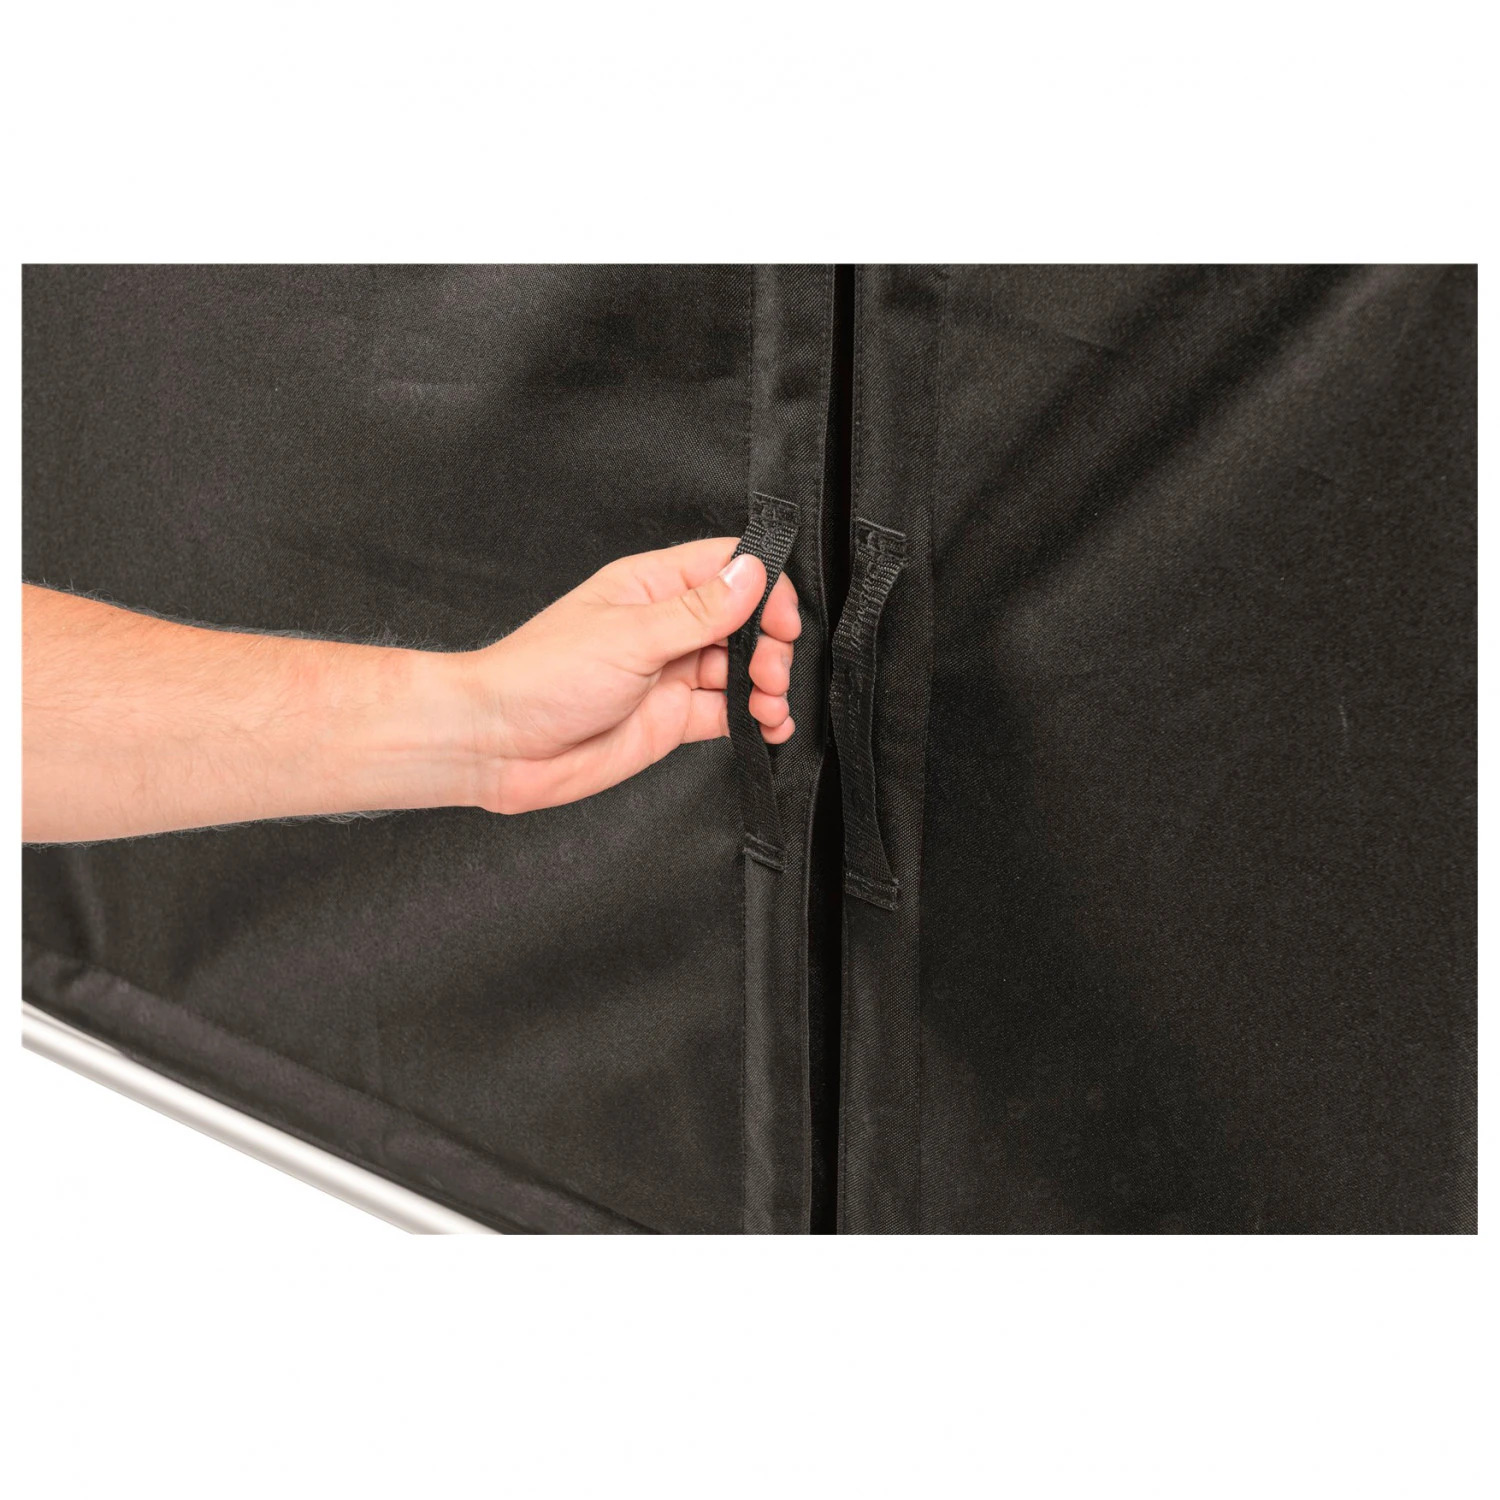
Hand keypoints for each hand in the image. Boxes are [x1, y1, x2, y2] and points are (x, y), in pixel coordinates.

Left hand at [456, 537, 800, 813]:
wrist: (499, 745)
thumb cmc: (540, 677)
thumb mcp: (630, 636)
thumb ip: (698, 611)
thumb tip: (751, 574)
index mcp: (650, 586)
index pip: (726, 567)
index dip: (765, 588)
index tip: (782, 620)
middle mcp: (664, 627)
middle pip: (743, 621)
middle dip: (769, 645)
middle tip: (768, 671)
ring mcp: (669, 674)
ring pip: (740, 670)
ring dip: (767, 685)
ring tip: (768, 703)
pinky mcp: (671, 719)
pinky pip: (727, 713)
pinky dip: (756, 719)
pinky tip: (769, 725)